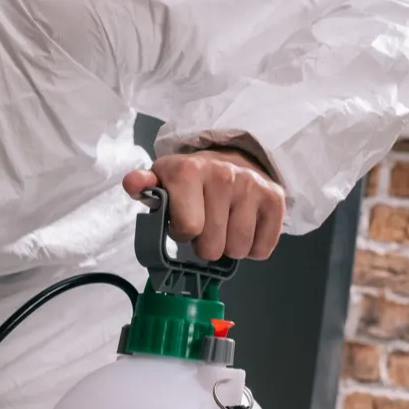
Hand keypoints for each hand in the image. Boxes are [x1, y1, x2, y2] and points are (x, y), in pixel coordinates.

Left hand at [122, 148, 285, 260]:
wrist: (230, 159)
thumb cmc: (189, 180)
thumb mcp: (161, 180)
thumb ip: (143, 185)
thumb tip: (133, 182)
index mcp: (188, 171)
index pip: (188, 228)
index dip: (182, 233)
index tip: (184, 222)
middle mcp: (223, 175)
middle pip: (213, 246)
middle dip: (205, 244)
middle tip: (205, 226)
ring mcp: (252, 186)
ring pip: (238, 249)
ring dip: (228, 247)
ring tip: (223, 227)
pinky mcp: (275, 197)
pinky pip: (262, 248)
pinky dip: (252, 248)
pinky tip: (242, 228)